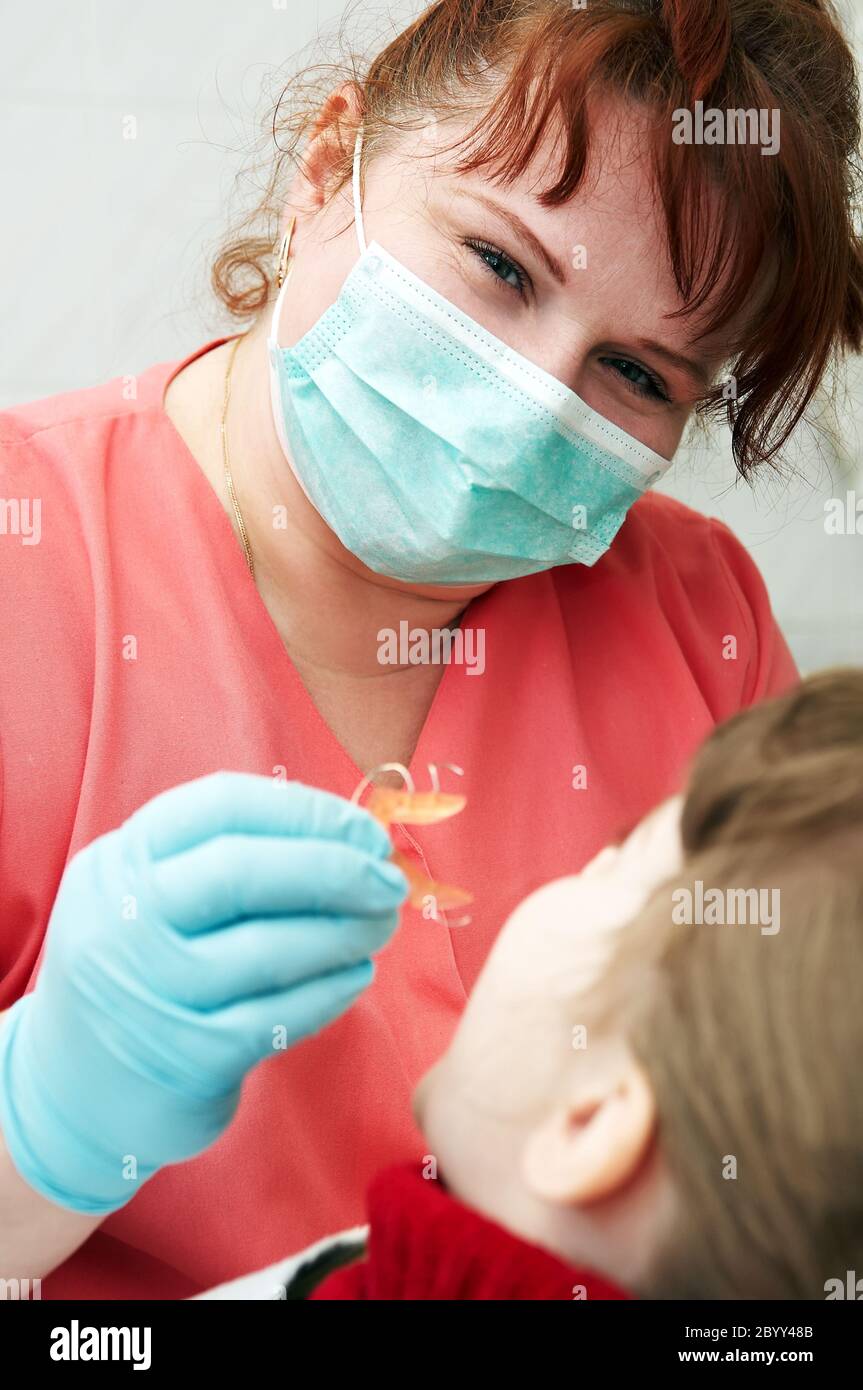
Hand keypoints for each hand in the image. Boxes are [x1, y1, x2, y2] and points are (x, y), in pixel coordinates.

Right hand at [0, 773, 406, 1213]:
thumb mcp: (150, 895)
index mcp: (120, 861)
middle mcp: (124, 920)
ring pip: (268, 948)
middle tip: (389, 880)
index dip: (308, 812)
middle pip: (244, 871)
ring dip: (344, 931)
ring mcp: (152, 992)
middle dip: (335, 869)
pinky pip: (279, 1015)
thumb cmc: (144, 970)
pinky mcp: (187, 1057)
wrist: (74, 1089)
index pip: (223, 806)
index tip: (366, 831)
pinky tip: (356, 974)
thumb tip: (350, 836)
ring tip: (382, 925)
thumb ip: (227, 858)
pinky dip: (331, 990)